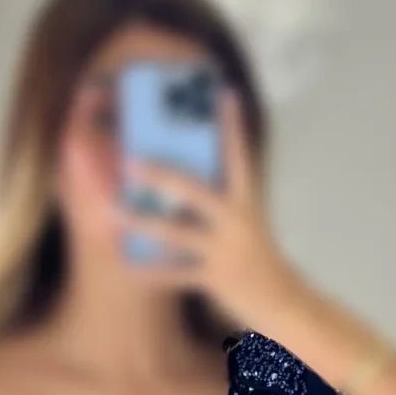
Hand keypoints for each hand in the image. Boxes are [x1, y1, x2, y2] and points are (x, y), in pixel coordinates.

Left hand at [121, 87, 300, 324]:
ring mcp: (225, 249)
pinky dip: (149, 271)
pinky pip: (175, 273)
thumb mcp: (246, 222)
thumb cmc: (254, 255)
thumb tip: (177, 182)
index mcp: (246, 200)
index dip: (231, 126)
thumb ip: (219, 200)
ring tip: (114, 212)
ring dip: (143, 222)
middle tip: (130, 161)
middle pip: (195, 191)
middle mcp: (236, 220)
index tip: (223, 93)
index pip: (239, 156)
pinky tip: (126, 266)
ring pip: (177, 233)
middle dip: (161, 176)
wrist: (281, 301)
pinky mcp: (215, 278)